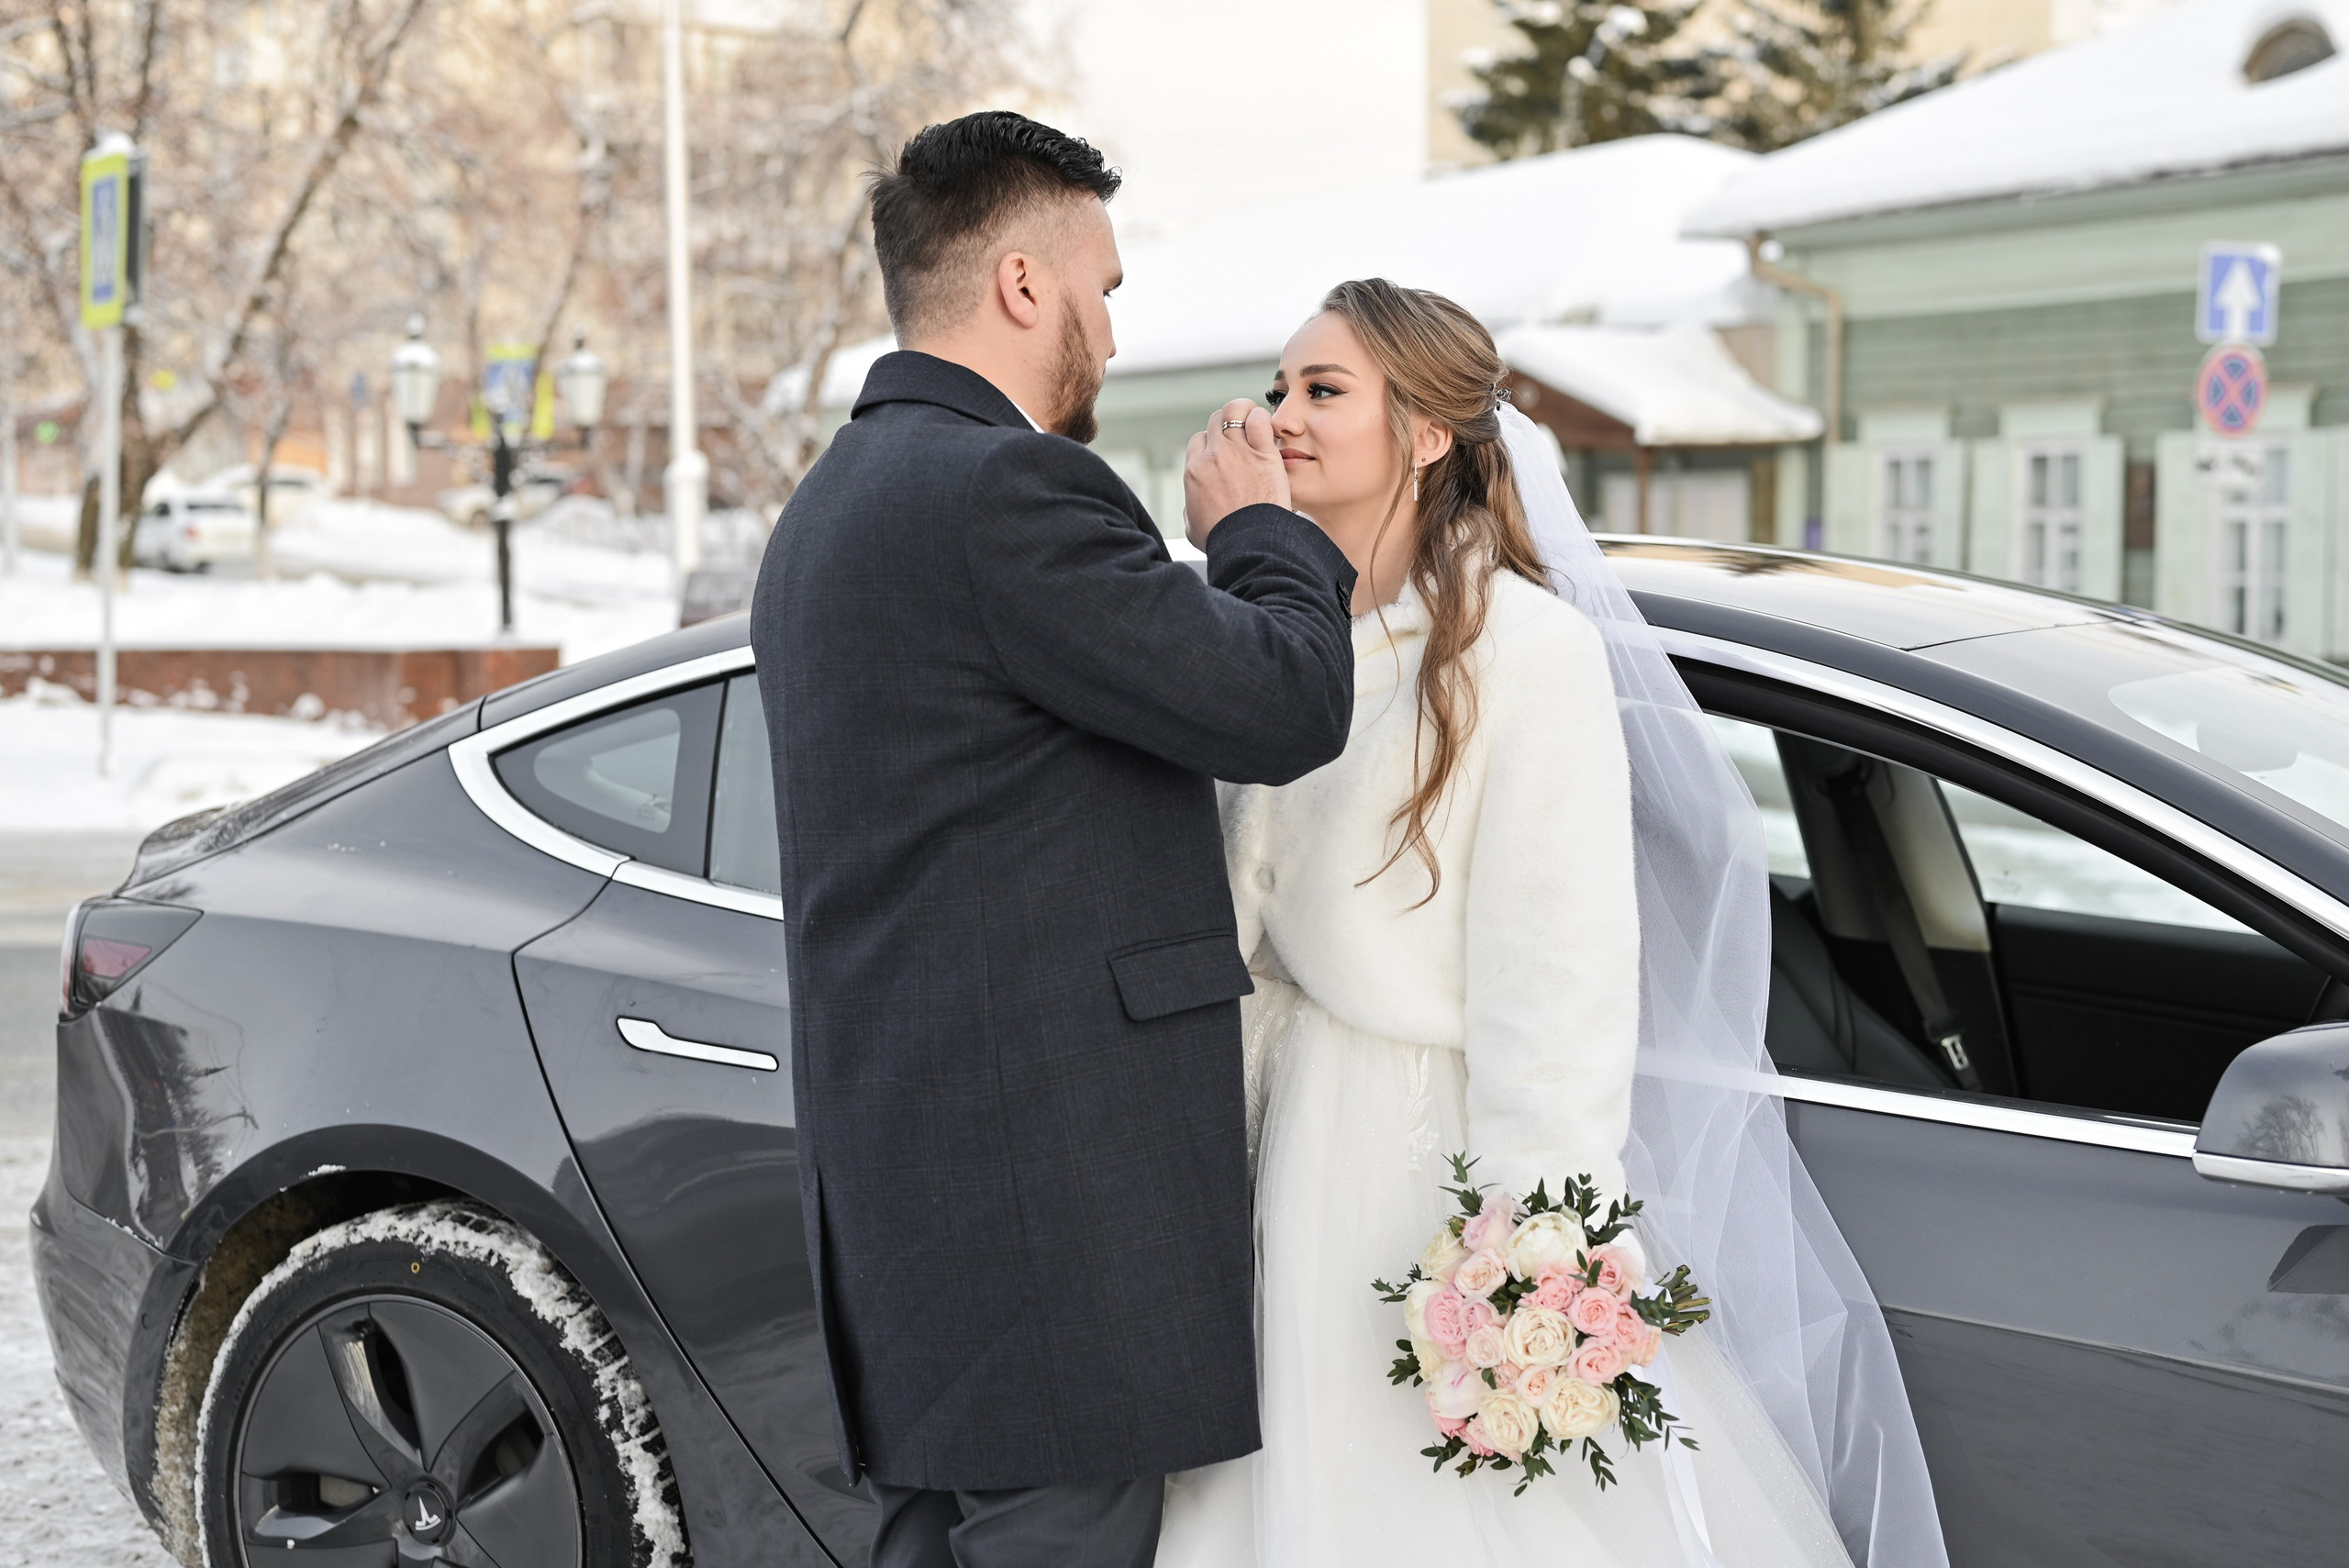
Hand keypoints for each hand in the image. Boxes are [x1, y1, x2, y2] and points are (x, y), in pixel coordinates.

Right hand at [1183, 399, 1289, 548]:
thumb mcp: (1193, 528)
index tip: (1225, 451)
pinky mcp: (1263, 453)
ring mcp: (1238, 452)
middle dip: (1229, 423)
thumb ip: (1189, 512)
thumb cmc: (1224, 541)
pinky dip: (1263, 417)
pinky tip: (1269, 428)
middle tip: (1244, 434)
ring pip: (1235, 410)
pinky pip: (1259, 419)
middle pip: (1216, 420)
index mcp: (1194, 471)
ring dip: (1246, 411)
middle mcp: (1213, 456)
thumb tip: (1190, 509)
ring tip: (1256, 421)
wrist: (1249, 544)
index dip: (1212, 442)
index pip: (1199, 440)